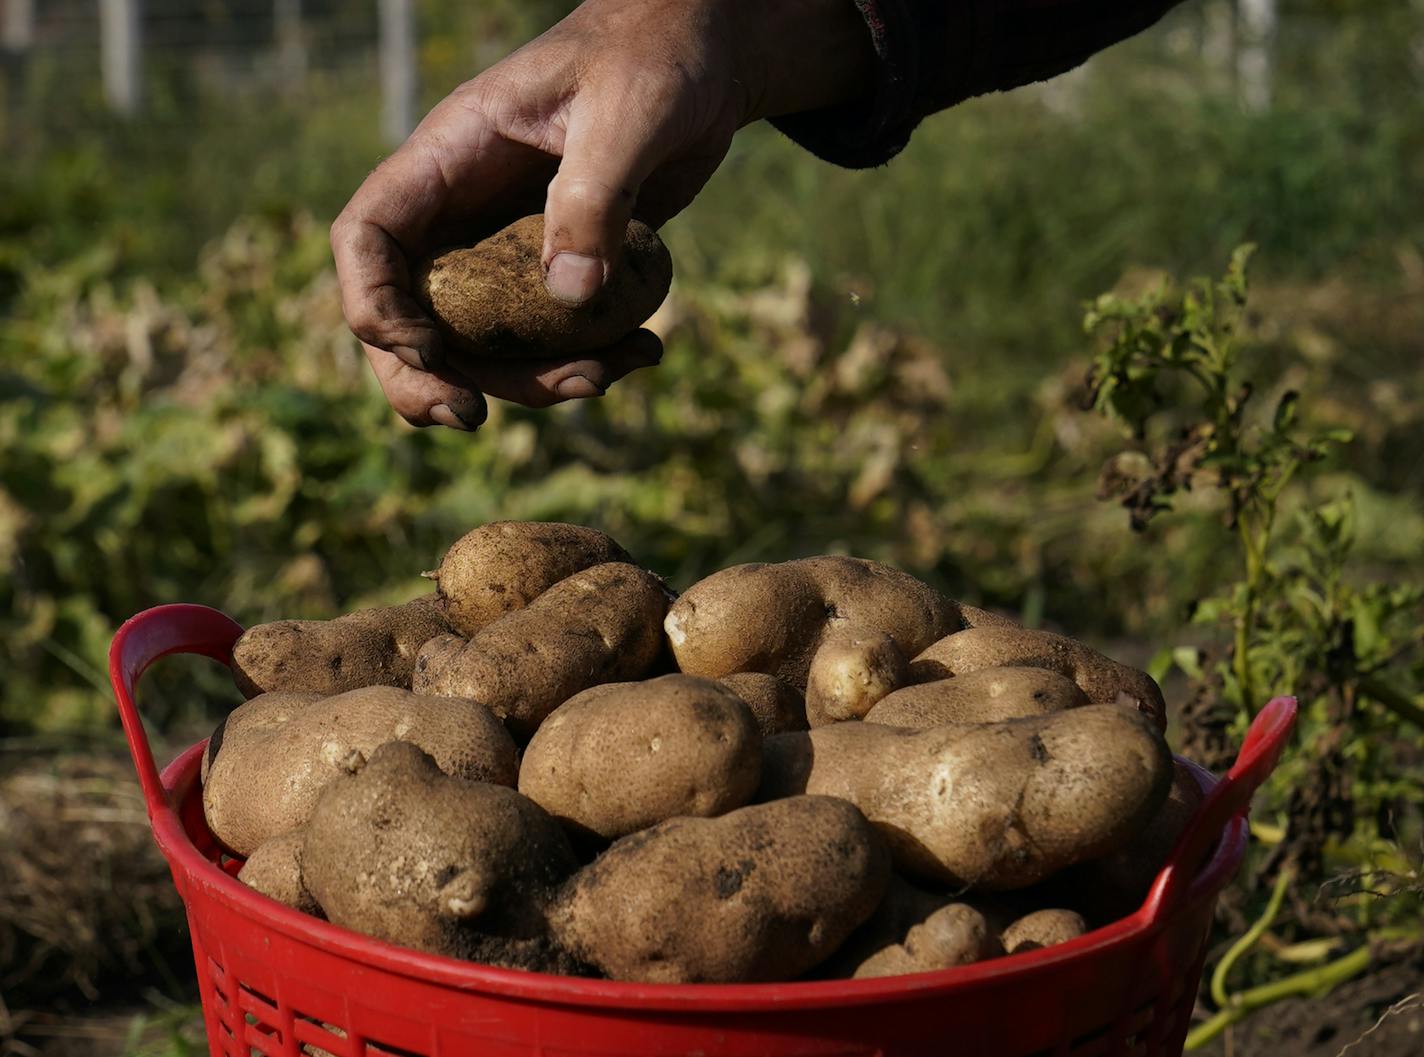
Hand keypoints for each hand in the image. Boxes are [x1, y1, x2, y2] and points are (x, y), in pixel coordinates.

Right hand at [331, 0, 872, 428]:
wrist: (703, 60)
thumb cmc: (656, 59)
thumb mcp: (628, 114)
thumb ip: (593, 197)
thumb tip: (568, 297)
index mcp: (451, 158)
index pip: (369, 237)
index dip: (375, 306)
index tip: (427, 354)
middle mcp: (466, 210)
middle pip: (409, 312)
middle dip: (429, 377)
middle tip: (473, 420)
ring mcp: (507, 247)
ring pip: (483, 342)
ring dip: (530, 381)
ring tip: (606, 376)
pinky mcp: (558, 269)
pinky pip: (548, 338)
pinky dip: (587, 362)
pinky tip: (643, 353)